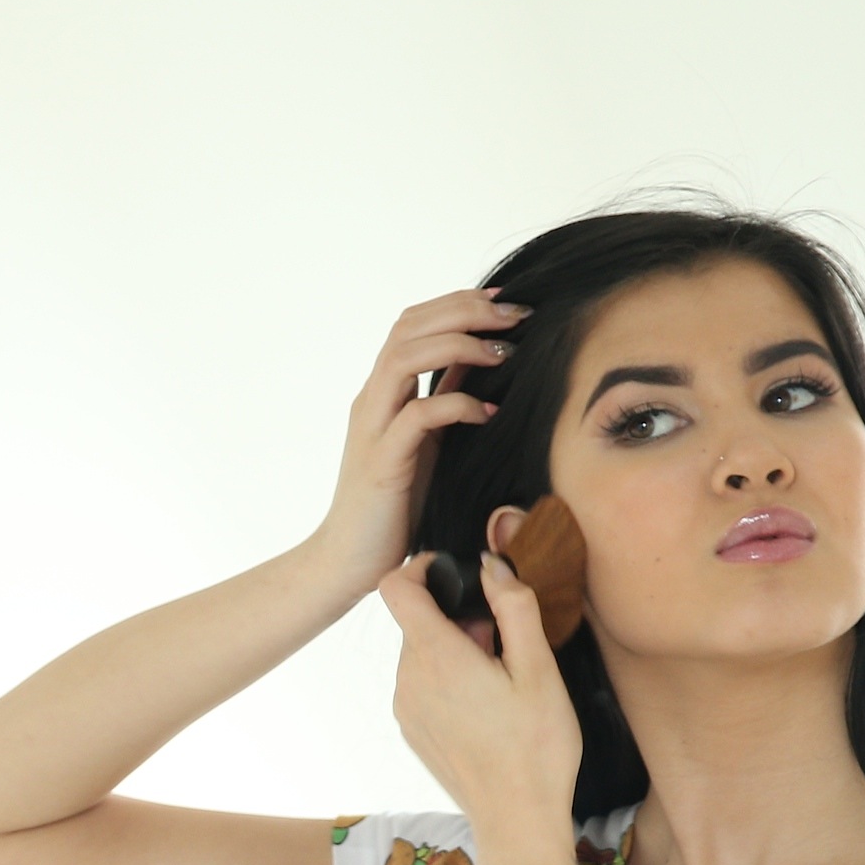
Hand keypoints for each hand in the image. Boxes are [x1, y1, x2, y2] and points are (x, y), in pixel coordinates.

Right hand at [313, 288, 528, 583]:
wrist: (349, 562)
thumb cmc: (393, 508)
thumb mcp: (427, 444)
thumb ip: (443, 401)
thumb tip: (480, 362)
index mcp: (382, 394)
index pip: (412, 324)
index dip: (457, 303)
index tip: (505, 302)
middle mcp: (371, 402)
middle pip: (408, 328)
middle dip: (465, 311)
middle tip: (516, 315)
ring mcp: (371, 429)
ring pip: (404, 359)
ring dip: (460, 346)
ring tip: (504, 352)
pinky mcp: (382, 463)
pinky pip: (417, 416)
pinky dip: (457, 405)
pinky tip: (488, 414)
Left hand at [376, 551, 582, 841]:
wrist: (517, 819)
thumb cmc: (536, 747)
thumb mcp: (539, 669)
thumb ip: (514, 607)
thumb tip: (492, 565)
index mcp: (435, 656)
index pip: (395, 587)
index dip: (420, 567)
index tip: (453, 574)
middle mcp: (408, 679)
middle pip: (417, 623)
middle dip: (456, 620)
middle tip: (502, 645)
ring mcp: (405, 709)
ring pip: (421, 656)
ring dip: (454, 652)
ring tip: (499, 682)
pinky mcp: (412, 731)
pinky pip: (422, 687)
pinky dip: (447, 682)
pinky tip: (486, 709)